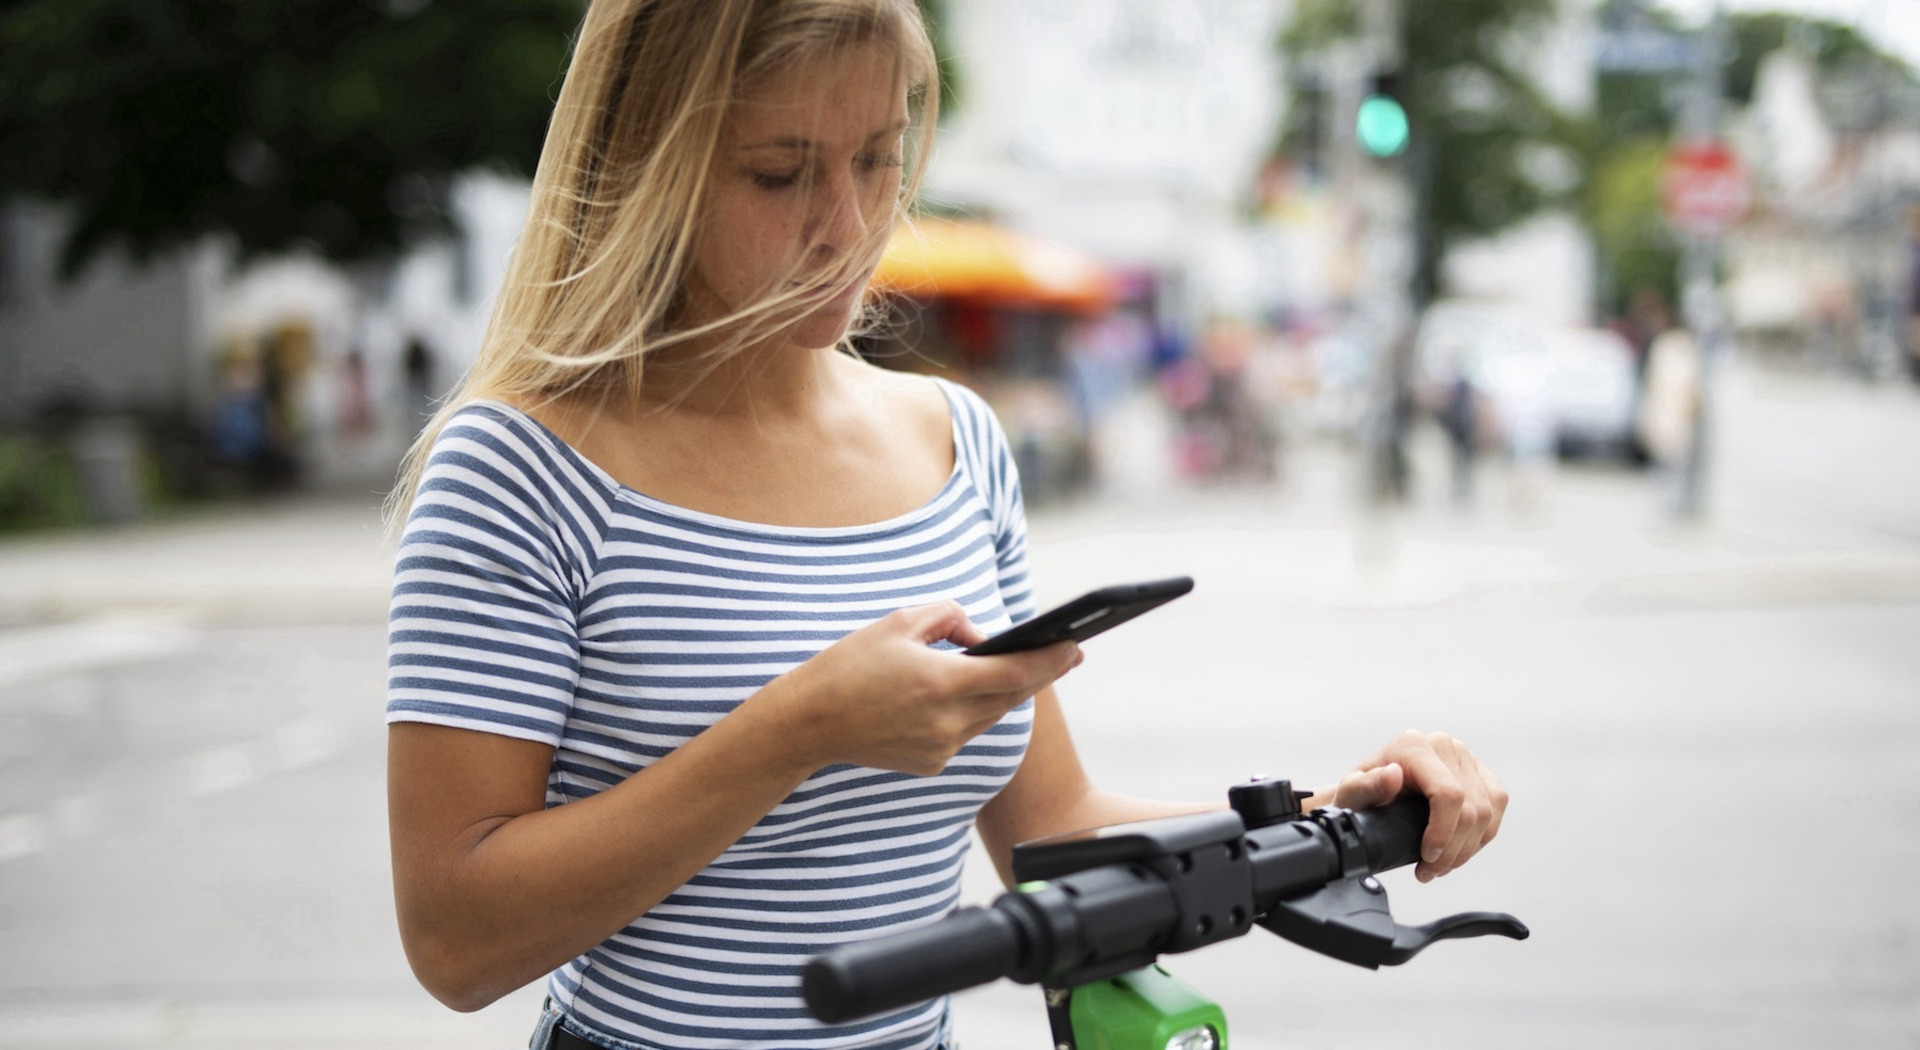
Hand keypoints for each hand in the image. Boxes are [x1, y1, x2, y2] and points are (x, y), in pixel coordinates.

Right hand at [758, 602, 1080, 776]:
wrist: (809, 722)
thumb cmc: (850, 664)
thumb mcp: (900, 622)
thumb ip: (951, 618)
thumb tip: (983, 637)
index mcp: (941, 682)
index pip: (1015, 674)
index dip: (1051, 660)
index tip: (1076, 646)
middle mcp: (947, 721)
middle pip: (1011, 697)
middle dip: (1039, 675)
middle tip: (1064, 654)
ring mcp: (941, 748)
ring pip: (990, 716)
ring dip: (1003, 693)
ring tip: (1019, 668)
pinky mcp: (931, 764)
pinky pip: (964, 733)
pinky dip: (968, 712)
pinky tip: (962, 696)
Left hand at [1327, 730, 1506, 882]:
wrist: (1373, 792)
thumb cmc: (1362, 795)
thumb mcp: (1352, 794)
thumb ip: (1367, 786)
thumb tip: (1393, 775)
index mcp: (1414, 746)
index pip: (1448, 794)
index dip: (1444, 833)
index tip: (1427, 856)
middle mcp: (1444, 745)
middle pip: (1471, 809)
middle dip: (1453, 850)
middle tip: (1430, 870)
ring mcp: (1465, 756)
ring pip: (1487, 812)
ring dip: (1468, 848)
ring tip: (1442, 865)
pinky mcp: (1480, 771)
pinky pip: (1497, 806)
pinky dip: (1482, 835)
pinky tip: (1461, 849)